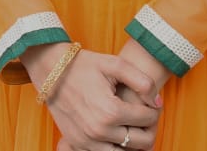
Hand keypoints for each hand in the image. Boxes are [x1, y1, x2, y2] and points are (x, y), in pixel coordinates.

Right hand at [24, 45, 158, 150]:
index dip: (154, 109)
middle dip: (149, 127)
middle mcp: (99, 131)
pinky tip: (116, 130)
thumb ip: (142, 82)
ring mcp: (88, 141)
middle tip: (145, 114)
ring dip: (134, 140)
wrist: (49, 69)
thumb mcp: (114, 64)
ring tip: (131, 123)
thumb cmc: (82, 65)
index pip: (148, 119)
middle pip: (143, 142)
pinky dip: (117, 147)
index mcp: (110, 111)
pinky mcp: (79, 144)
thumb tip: (157, 102)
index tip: (150, 101)